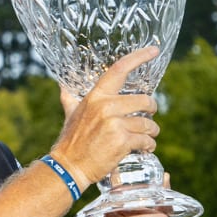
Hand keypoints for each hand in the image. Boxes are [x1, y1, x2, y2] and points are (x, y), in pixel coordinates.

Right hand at [51, 47, 160, 186]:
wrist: (69, 166)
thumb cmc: (71, 140)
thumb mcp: (70, 114)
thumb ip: (69, 98)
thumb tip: (63, 86)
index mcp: (96, 97)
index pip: (119, 70)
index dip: (138, 57)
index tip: (154, 50)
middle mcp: (106, 107)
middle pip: (144, 100)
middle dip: (151, 110)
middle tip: (149, 117)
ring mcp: (115, 124)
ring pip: (148, 124)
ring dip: (152, 132)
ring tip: (147, 137)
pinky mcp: (122, 141)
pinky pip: (146, 140)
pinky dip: (149, 145)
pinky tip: (145, 148)